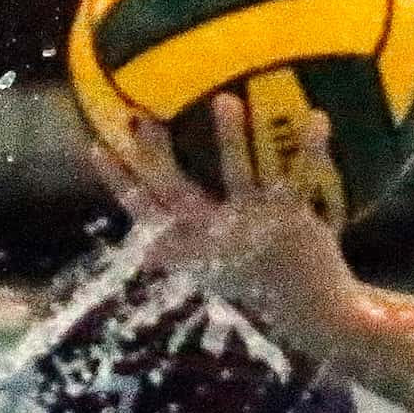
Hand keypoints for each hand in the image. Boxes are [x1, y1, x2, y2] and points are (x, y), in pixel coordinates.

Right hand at [123, 93, 361, 338]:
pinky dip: (310, 149)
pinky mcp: (292, 221)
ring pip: (239, 175)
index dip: (119, 183)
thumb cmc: (259, 286)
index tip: (96, 147)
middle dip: (156, 154)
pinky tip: (317, 117)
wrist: (311, 313)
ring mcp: (255, 227)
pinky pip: (301, 178)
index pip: (147, 213)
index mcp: (195, 247)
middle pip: (178, 189)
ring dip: (230, 138)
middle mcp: (218, 235)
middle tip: (142, 116)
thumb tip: (144, 256)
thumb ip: (181, 255)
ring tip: (225, 99)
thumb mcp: (213, 272)